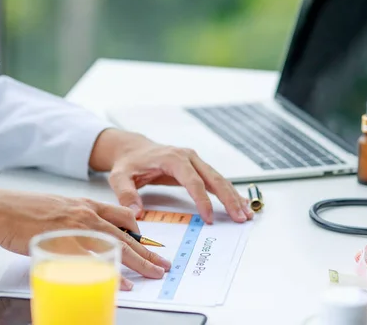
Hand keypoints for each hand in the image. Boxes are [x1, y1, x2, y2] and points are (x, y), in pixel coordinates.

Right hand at [0, 188, 170, 290]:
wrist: (2, 210)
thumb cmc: (25, 211)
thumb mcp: (57, 208)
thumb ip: (74, 219)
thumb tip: (82, 236)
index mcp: (85, 205)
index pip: (121, 215)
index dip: (138, 229)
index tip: (148, 241)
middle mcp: (87, 214)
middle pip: (127, 234)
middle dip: (148, 251)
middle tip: (162, 263)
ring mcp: (79, 229)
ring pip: (119, 247)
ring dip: (139, 262)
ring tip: (154, 274)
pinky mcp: (67, 244)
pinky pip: (97, 262)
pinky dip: (114, 273)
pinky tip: (125, 283)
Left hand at [90, 129, 253, 223]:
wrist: (133, 149)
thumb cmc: (128, 163)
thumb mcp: (120, 177)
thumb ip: (126, 194)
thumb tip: (136, 213)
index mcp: (172, 158)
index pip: (192, 181)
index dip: (202, 200)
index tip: (209, 218)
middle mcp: (188, 157)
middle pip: (213, 178)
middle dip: (229, 198)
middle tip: (240, 217)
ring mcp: (195, 161)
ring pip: (219, 179)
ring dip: (234, 196)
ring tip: (247, 214)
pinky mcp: (198, 168)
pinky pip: (216, 180)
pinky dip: (229, 193)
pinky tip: (241, 204)